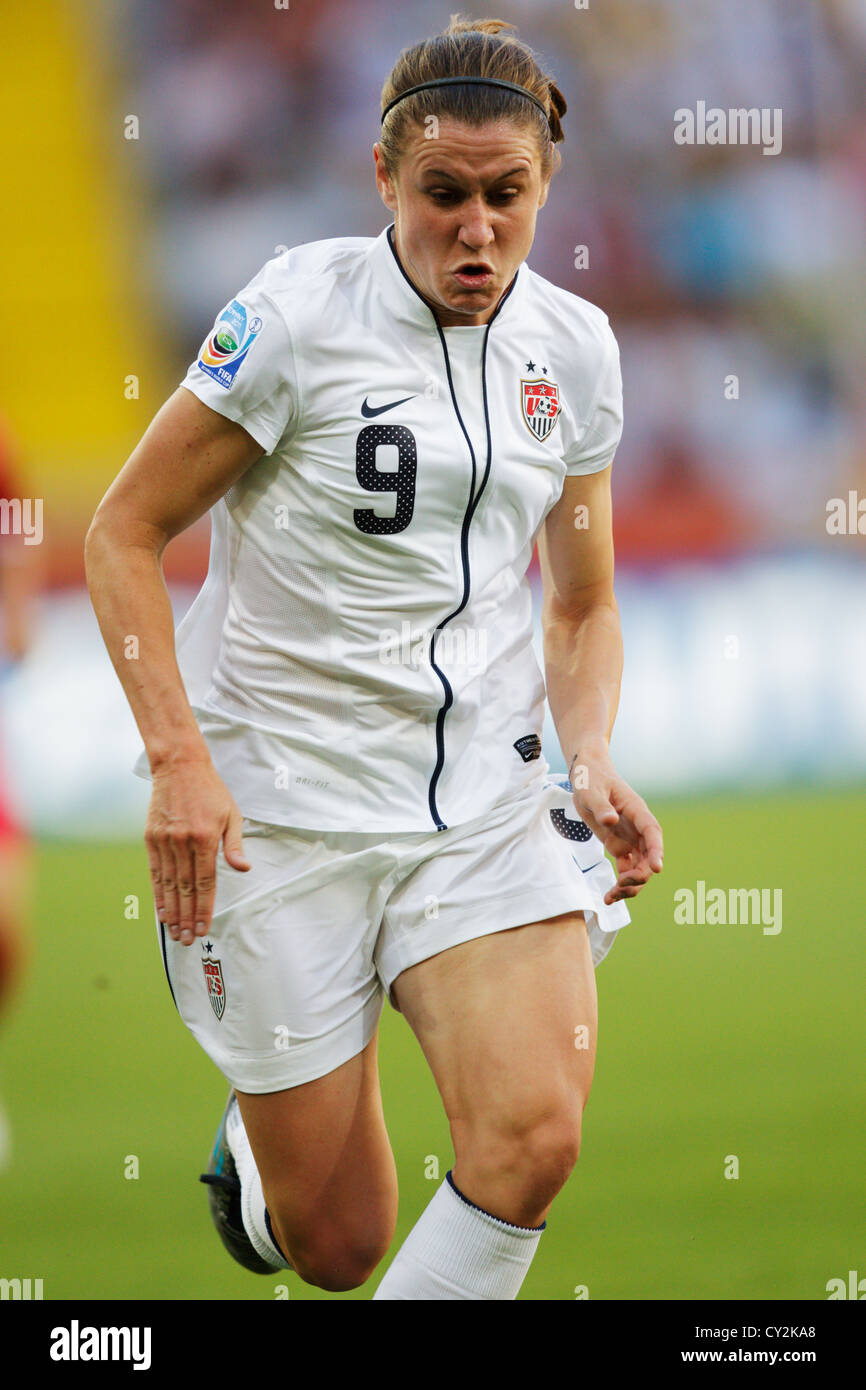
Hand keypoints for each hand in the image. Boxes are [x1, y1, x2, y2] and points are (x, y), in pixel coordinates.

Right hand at [145, 755, 249, 945]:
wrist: (180, 767)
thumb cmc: (212, 792)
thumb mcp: (232, 815)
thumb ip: (235, 845)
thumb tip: (243, 869)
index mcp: (206, 838)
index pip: (206, 882)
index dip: (204, 908)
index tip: (204, 928)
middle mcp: (183, 842)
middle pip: (186, 888)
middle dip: (187, 917)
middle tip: (188, 940)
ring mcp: (165, 840)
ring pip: (168, 884)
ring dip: (172, 911)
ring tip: (174, 932)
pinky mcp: (151, 837)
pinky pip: (155, 871)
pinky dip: (157, 892)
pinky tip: (160, 909)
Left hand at [569, 750, 662, 904]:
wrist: (586, 777)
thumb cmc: (590, 779)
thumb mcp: (590, 791)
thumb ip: (600, 806)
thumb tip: (611, 820)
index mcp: (636, 810)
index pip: (652, 832)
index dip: (656, 851)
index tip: (656, 869)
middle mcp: (638, 828)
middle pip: (649, 856)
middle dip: (640, 875)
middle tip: (620, 885)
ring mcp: (630, 840)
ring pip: (640, 867)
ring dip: (631, 885)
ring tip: (612, 897)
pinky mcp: (619, 847)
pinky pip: (626, 869)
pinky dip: (621, 884)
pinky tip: (610, 896)